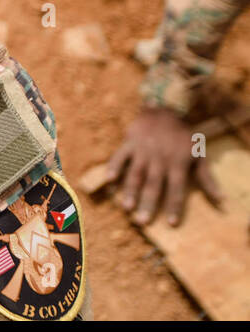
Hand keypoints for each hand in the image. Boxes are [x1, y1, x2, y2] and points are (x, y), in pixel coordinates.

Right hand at [106, 105, 222, 225]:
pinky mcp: (130, 142)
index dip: (173, 206)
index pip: (176, 189)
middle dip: (148, 204)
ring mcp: (143, 151)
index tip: (170, 223)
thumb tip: (221, 200)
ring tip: (126, 208)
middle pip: (153, 185)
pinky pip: (120, 156)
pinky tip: (110, 180)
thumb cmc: (184, 135)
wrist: (166, 108)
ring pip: (135, 174)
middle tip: (142, 222)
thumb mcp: (199, 154)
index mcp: (178, 163)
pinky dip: (114, 167)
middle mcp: (159, 159)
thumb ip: (207, 178)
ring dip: (131, 191)